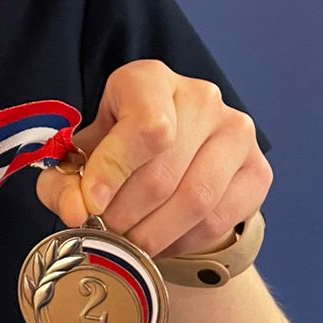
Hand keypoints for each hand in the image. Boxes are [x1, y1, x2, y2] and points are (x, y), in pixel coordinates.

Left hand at [35, 59, 271, 256]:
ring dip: (154, 234)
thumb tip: (77, 210)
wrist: (172, 160)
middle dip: (127, 214)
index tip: (91, 204)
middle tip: (106, 232)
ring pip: (195, 200)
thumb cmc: (117, 151)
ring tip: (130, 242)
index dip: (115, 170)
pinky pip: (219, 219)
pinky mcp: (257, 170)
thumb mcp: (78, 158)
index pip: (146, 126)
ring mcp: (236, 132)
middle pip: (164, 172)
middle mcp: (200, 97)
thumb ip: (65, 183)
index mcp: (149, 80)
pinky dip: (183, 241)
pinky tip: (163, 240)